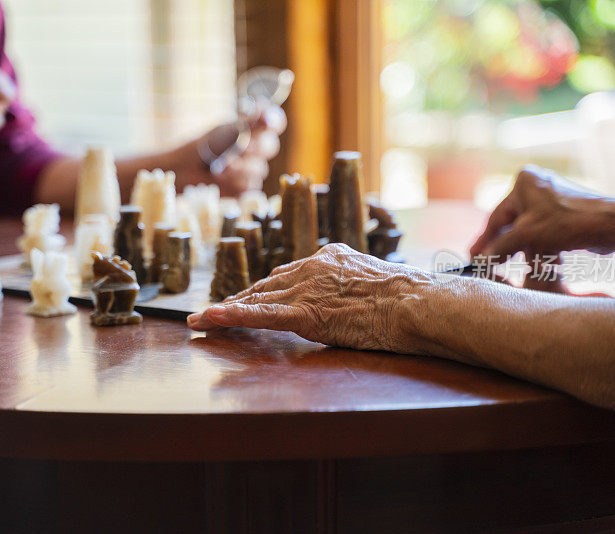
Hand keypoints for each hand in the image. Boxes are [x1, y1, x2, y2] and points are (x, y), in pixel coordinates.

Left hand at [170, 102, 286, 195]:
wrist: (185, 169)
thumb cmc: (206, 146)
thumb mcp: (226, 131)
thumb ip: (248, 124)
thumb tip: (267, 117)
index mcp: (255, 130)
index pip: (276, 121)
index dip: (274, 121)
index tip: (265, 122)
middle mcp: (259, 149)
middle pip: (270, 147)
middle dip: (251, 149)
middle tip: (236, 149)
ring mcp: (254, 170)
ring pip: (259, 170)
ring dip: (237, 169)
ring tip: (218, 168)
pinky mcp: (247, 189)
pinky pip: (250, 187)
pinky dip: (233, 182)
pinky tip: (220, 179)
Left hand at [187, 243, 432, 350]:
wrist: (415, 303)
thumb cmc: (408, 299)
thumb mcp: (375, 282)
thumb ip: (351, 286)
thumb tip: (347, 300)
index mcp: (329, 258)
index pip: (288, 274)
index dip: (265, 288)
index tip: (250, 296)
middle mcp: (311, 268)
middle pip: (266, 285)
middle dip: (239, 298)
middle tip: (214, 310)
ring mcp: (306, 289)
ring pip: (257, 299)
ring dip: (225, 310)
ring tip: (199, 320)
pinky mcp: (304, 313)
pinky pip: (259, 314)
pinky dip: (230, 317)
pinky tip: (208, 320)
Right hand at [469, 166, 610, 260]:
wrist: (612, 225)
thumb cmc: (568, 222)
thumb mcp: (526, 235)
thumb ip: (500, 247)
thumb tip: (479, 259)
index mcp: (523, 182)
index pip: (497, 217)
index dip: (484, 240)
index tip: (473, 257)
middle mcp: (537, 186)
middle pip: (512, 224)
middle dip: (506, 247)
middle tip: (489, 265)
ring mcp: (552, 199)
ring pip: (529, 231)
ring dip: (523, 252)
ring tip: (513, 269)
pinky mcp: (565, 213)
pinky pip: (544, 233)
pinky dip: (539, 249)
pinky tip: (536, 264)